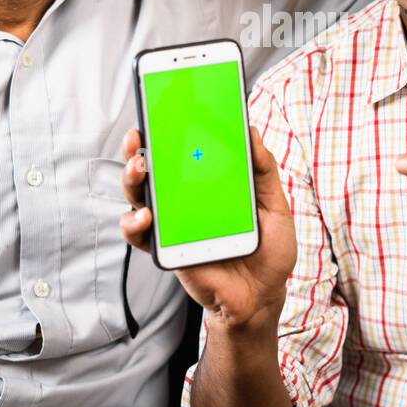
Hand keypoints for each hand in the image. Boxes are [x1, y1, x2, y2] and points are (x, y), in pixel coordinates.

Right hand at [119, 127, 296, 331]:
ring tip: (139, 168)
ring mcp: (173, 224)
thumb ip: (264, 171)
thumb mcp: (274, 206)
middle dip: (138, 148)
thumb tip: (251, 132)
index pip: (183, 152)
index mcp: (209, 185)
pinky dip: (134, 223)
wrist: (262, 298)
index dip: (168, 130)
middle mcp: (185, 201)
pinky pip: (139, 235)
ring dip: (132, 179)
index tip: (161, 108)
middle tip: (139, 136)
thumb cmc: (268, 251)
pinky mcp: (166, 249)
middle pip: (152, 169)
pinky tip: (144, 216)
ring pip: (138, 196)